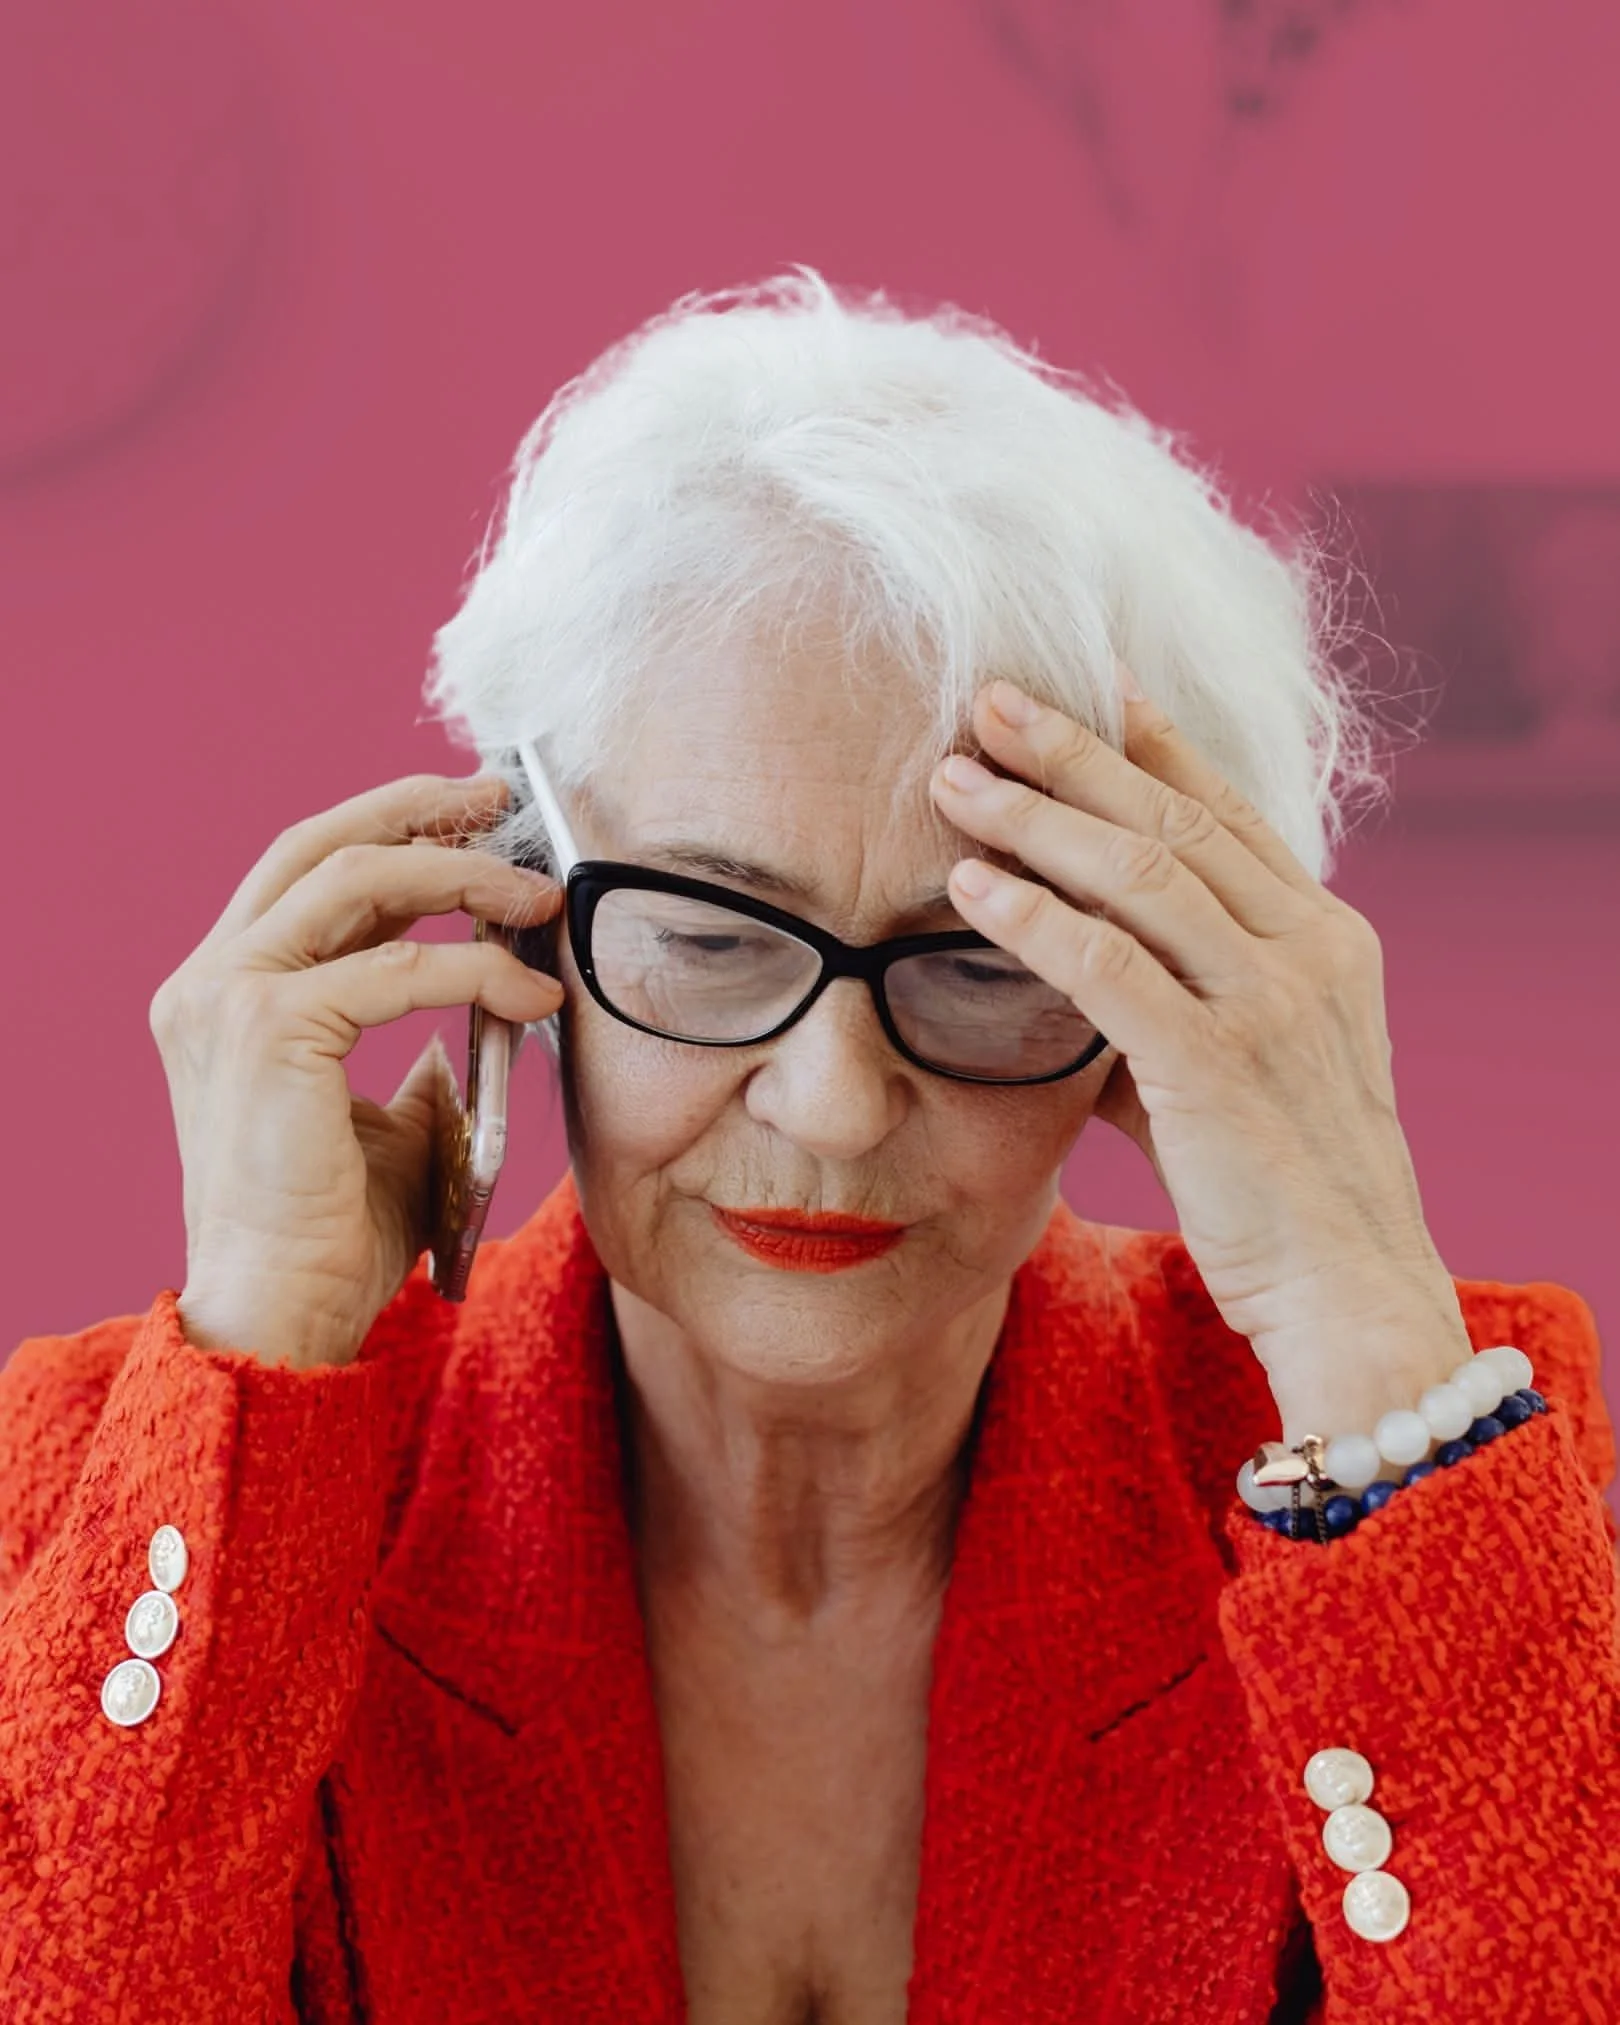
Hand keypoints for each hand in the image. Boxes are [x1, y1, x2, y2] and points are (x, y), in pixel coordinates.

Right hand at [151, 775, 562, 1367]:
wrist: (284, 1311)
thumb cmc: (332, 1232)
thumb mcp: (388, 1125)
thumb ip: (412, 1062)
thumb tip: (466, 1026)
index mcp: (224, 994)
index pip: (308, 875)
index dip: (390, 830)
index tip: (469, 815)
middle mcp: (210, 982)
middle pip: (321, 848)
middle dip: (418, 810)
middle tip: (501, 800)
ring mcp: (227, 999)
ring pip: (359, 882)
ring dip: (462, 876)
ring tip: (538, 895)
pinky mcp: (268, 1031)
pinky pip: (399, 970)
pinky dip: (478, 969)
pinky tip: (532, 988)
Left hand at [930, 673, 1470, 1439]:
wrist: (1348, 1290)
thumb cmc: (1282, 1186)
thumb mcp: (1240, 1067)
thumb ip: (1164, 1007)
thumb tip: (1067, 971)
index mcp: (1325, 937)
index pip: (1227, 811)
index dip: (1154, 744)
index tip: (1091, 686)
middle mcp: (1307, 951)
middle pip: (1172, 819)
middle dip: (1073, 754)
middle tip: (990, 700)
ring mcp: (1270, 1002)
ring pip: (1138, 873)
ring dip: (1036, 819)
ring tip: (955, 781)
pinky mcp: (1218, 1063)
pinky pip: (1108, 967)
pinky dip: (1032, 920)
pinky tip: (969, 888)